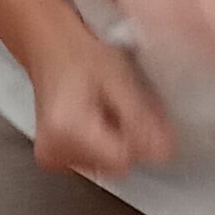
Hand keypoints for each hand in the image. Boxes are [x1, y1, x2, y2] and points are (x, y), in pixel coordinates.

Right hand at [24, 14, 174, 180]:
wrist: (51, 48)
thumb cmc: (82, 55)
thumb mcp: (119, 79)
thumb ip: (142, 118)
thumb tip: (163, 151)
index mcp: (66, 130)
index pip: (122, 159)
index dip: (137, 138)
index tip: (136, 112)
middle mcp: (52, 151)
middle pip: (114, 165)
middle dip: (127, 140)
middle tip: (118, 105)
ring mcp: (51, 158)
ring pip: (106, 166)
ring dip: (116, 142)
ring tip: (105, 109)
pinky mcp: (53, 159)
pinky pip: (93, 163)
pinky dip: (102, 145)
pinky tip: (95, 119)